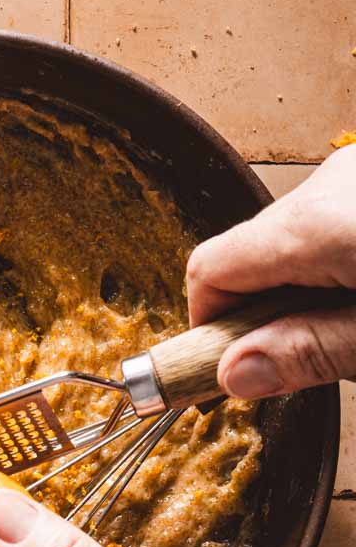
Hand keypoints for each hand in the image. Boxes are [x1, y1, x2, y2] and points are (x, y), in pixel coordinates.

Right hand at [186, 145, 355, 398]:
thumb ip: (310, 351)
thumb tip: (234, 372)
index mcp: (319, 224)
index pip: (209, 269)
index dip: (207, 326)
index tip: (220, 371)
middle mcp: (330, 184)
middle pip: (249, 254)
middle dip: (263, 312)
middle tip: (303, 363)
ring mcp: (355, 173)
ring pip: (292, 240)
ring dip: (305, 289)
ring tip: (352, 328)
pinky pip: (329, 221)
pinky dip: (335, 261)